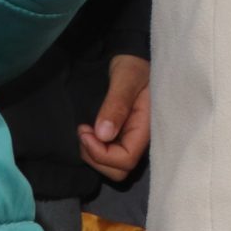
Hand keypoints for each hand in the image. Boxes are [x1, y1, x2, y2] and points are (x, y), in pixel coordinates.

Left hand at [77, 53, 150, 181]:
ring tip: (86, 130)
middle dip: (96, 157)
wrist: (133, 60)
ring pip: (111, 167)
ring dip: (92, 155)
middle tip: (84, 133)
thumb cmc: (133, 66)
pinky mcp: (122, 138)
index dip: (102, 153)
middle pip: (119, 170)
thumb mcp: (126, 79)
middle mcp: (140, 139)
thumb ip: (116, 105)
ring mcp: (131, 140)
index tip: (86, 131)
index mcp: (147, 128)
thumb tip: (103, 135)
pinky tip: (89, 131)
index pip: (126, 159)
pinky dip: (93, 150)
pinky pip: (107, 156)